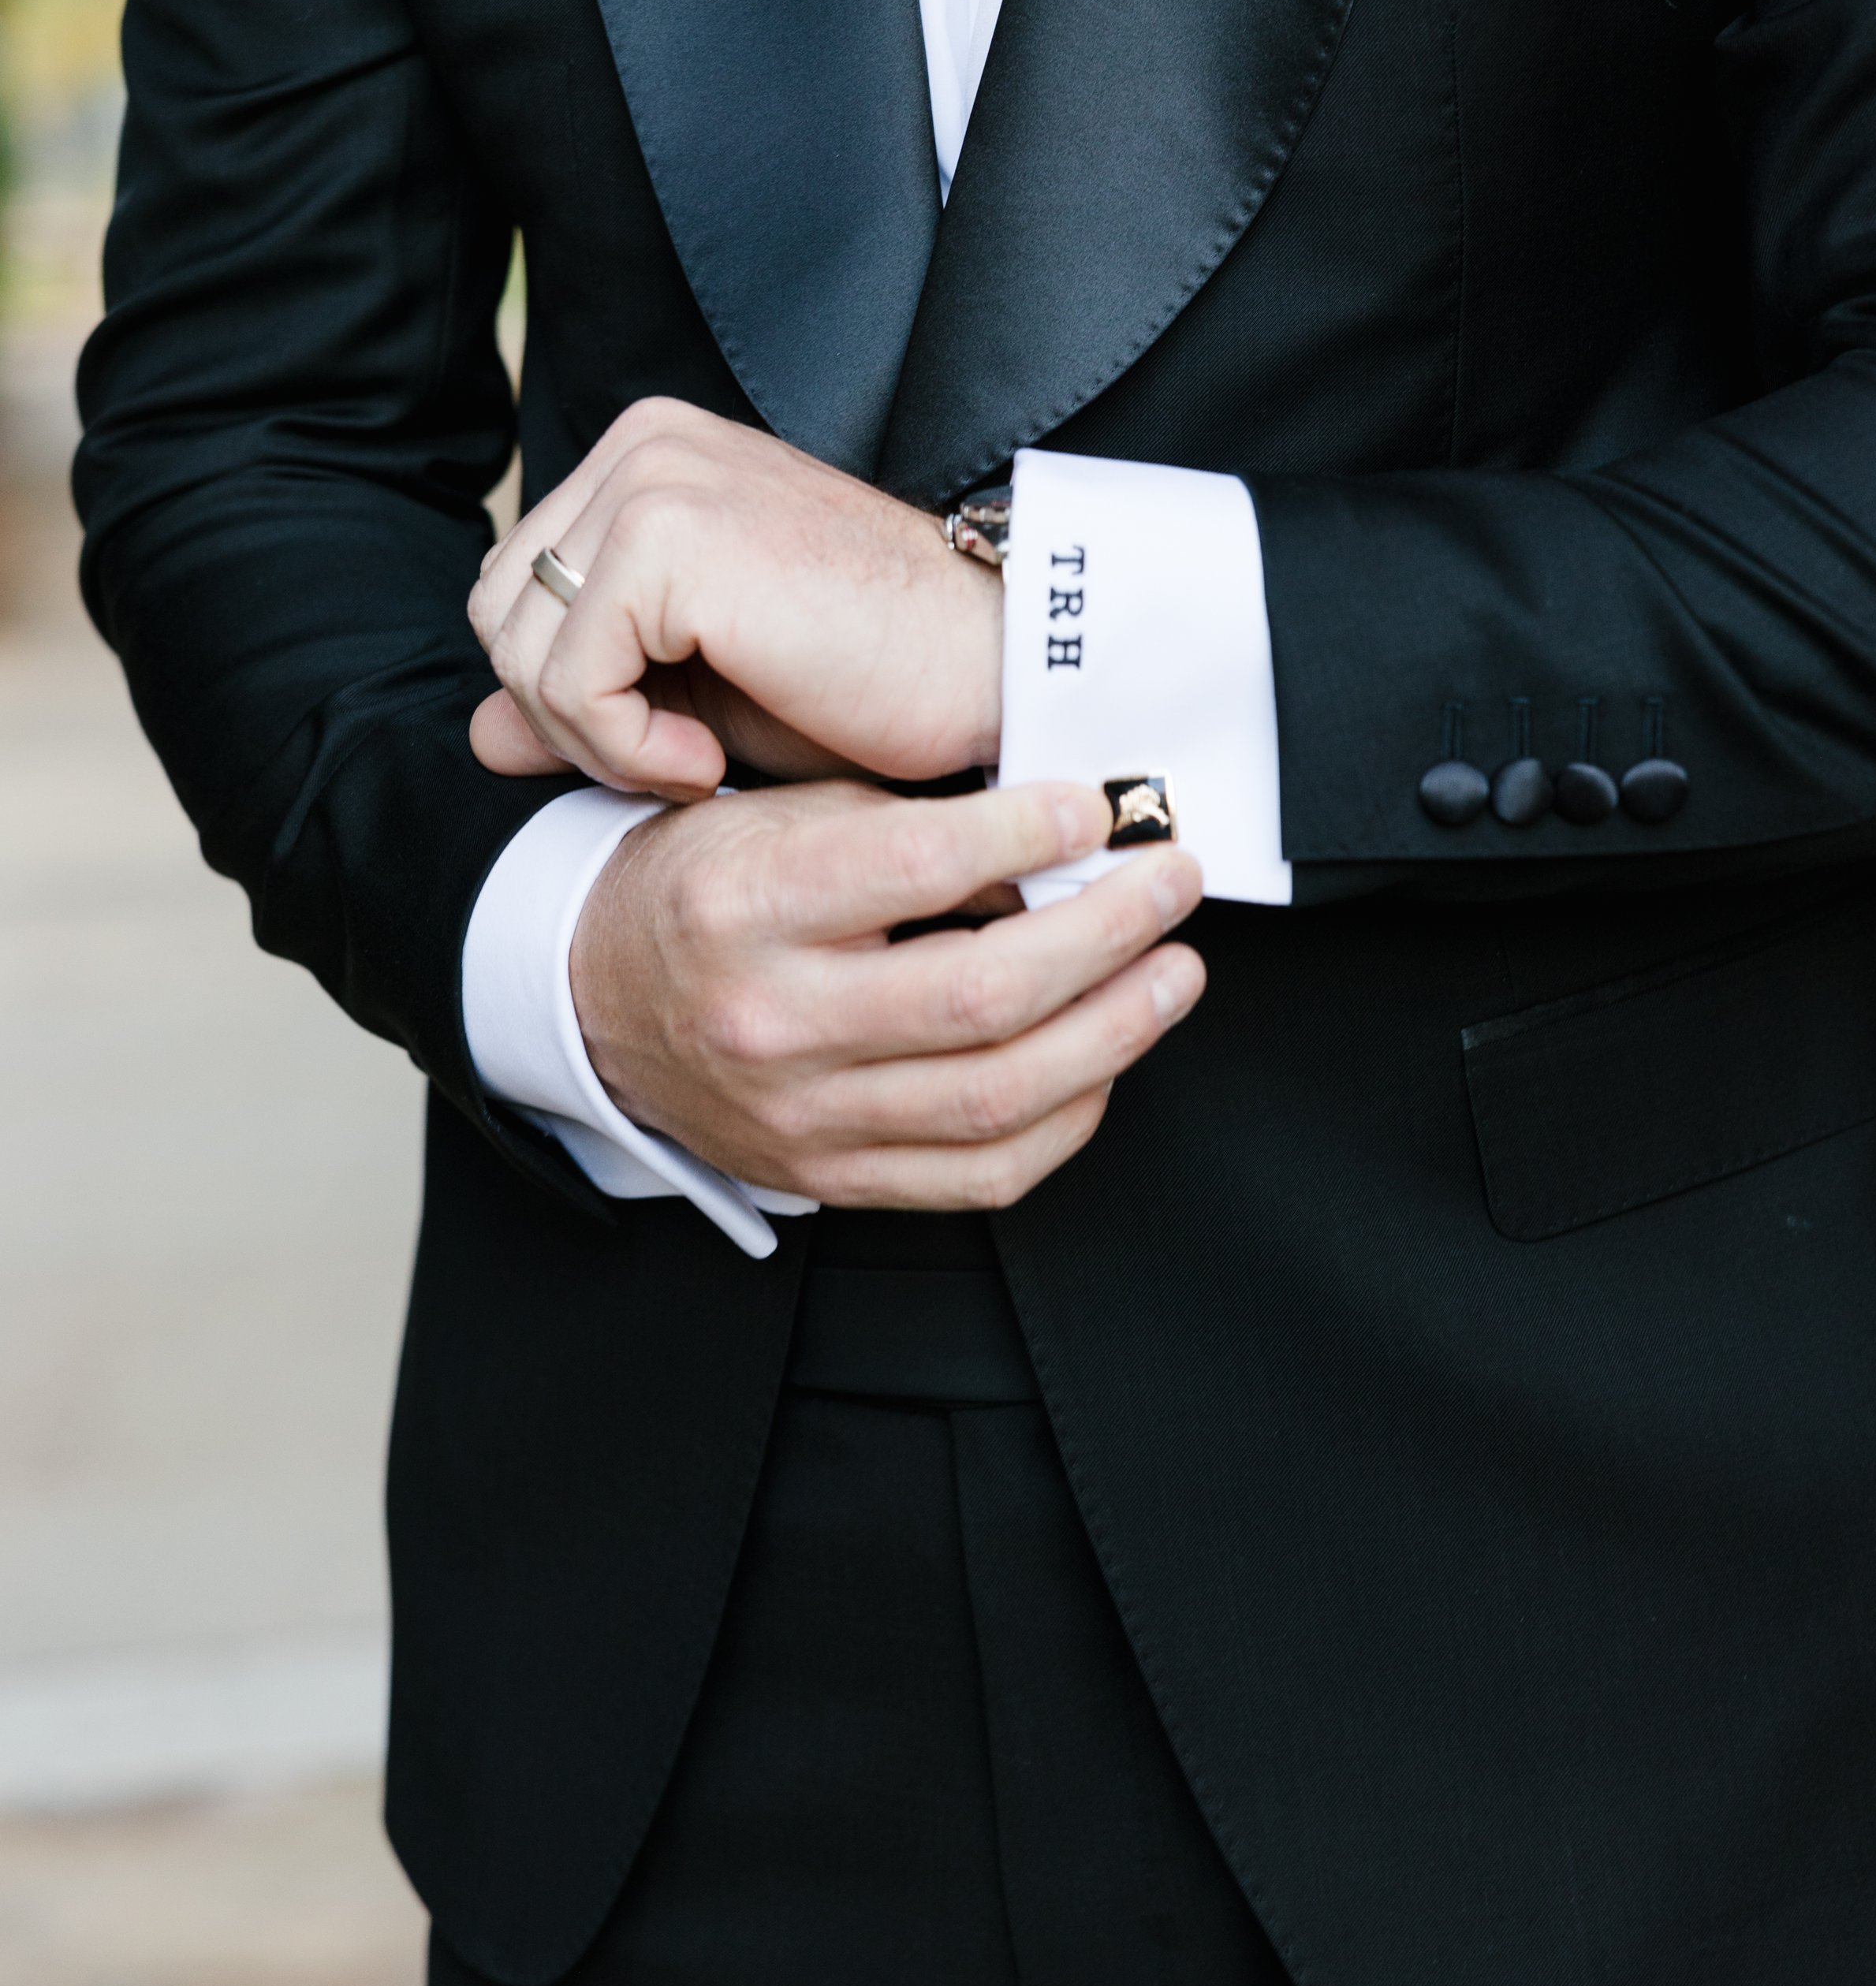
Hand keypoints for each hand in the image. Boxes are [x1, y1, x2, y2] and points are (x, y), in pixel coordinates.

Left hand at [468, 400, 1001, 797]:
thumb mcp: (701, 697)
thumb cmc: (871, 683)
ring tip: (697, 757)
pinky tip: (704, 759)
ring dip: (595, 740)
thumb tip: (477, 736)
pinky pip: (565, 681)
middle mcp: (644, 444)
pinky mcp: (667, 537)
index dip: (572, 693)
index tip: (677, 735)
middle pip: (499, 613)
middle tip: (681, 755)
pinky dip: (622, 748)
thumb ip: (586, 701)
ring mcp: (653, 479)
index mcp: (651, 455)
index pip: (519, 589)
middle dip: (571, 715)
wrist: (990, 673)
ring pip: (516, 650)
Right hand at [571, 778, 1205, 1208]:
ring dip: (1114, 1031)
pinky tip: (1104, 1059)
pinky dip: (1068, 1119)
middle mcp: (769, 1022)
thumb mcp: (785, 816)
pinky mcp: (828, 1178)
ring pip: (997, 1098)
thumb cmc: (705, 890)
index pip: (914, 869)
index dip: (1028, 834)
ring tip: (1171, 974)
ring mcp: (800, 1117)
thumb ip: (914, 828)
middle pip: (979, 997)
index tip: (1097, 808)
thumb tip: (1061, 844)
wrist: (595, 997)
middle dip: (1106, 935)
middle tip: (1169, 886)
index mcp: (745, 908)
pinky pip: (982, 1176)